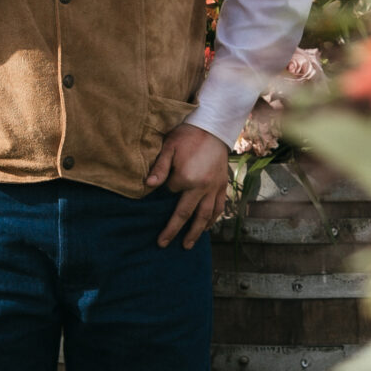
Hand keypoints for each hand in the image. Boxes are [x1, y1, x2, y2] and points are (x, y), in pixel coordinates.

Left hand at [146, 122, 230, 248]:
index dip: (164, 193)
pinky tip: (206, 227)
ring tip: (187, 244)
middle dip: (175, 231)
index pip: (171, 193)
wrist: (214, 127)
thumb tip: (147, 186)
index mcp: (187, 178)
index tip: (159, 190)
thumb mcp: (169, 147)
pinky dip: (213, 219)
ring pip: (206, 216)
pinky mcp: (223, 185)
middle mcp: (202, 187)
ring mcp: (215, 188)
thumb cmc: (188, 135)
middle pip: (187, 214)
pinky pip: (219, 207)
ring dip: (196, 232)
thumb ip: (159, 167)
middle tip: (163, 244)